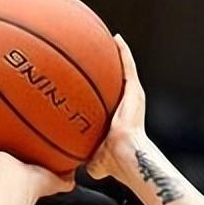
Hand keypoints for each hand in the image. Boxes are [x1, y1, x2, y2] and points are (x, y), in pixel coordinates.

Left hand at [86, 35, 146, 180]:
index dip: (97, 87)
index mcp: (115, 117)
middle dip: (105, 66)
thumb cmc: (113, 162)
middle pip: (115, 80)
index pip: (106, 98)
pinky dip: (123, 52)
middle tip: (93, 51)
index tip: (86, 77)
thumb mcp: (92, 158)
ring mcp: (132, 96)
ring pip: (123, 69)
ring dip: (117, 53)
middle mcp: (125, 104)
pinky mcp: (136, 91)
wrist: (126, 156)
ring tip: (105, 37)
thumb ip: (81, 157)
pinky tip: (116, 38)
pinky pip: (128, 66)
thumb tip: (67, 167)